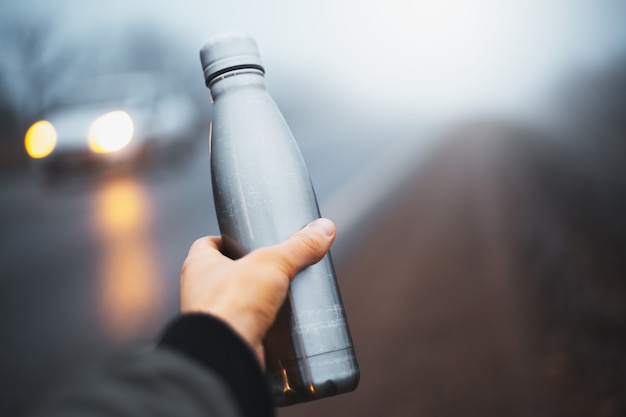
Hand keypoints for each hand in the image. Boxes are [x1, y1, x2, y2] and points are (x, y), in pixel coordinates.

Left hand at [180, 218, 335, 365]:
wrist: (225, 354)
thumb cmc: (233, 303)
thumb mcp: (273, 263)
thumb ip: (299, 247)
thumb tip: (324, 229)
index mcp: (198, 265)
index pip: (208, 244)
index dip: (227, 239)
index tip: (248, 239)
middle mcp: (198, 292)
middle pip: (223, 272)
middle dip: (248, 270)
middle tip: (274, 266)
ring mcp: (211, 318)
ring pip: (234, 302)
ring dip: (254, 299)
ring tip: (281, 293)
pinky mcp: (226, 340)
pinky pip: (243, 327)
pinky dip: (259, 324)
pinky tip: (279, 322)